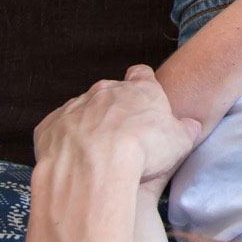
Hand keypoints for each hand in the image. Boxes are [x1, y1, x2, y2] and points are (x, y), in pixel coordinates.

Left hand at [33, 65, 200, 201]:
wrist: (96, 167)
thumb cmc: (143, 151)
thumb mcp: (180, 142)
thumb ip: (186, 129)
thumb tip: (191, 126)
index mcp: (139, 90)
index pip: (142, 74)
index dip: (143, 85)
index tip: (144, 101)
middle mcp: (105, 91)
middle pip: (109, 94)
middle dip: (113, 112)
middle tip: (121, 139)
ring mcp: (75, 106)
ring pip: (81, 111)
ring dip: (87, 127)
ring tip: (95, 156)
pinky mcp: (50, 126)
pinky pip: (56, 130)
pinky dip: (63, 142)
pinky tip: (72, 161)